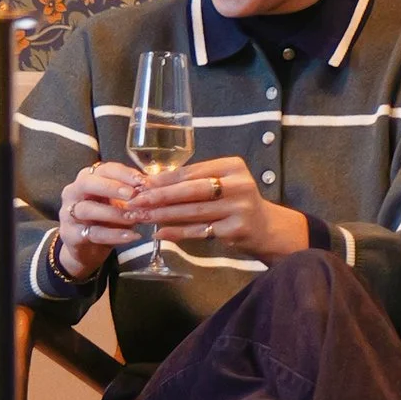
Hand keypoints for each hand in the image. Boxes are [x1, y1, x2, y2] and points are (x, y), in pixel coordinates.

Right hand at [52, 162, 148, 281]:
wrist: (86, 250)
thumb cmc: (104, 220)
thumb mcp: (118, 204)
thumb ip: (131, 195)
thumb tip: (154, 187)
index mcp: (87, 179)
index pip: (103, 169)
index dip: (122, 173)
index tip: (142, 180)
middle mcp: (73, 193)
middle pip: (87, 183)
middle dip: (111, 187)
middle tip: (133, 194)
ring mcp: (68, 214)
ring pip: (87, 209)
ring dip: (114, 213)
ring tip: (135, 218)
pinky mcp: (70, 235)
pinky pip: (93, 233)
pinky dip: (114, 235)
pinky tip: (132, 236)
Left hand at [127, 158, 308, 262]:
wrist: (266, 228)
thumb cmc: (235, 202)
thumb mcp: (221, 184)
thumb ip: (193, 183)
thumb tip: (151, 185)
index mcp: (232, 166)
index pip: (191, 171)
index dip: (163, 179)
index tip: (140, 185)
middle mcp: (238, 184)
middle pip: (190, 190)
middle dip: (159, 197)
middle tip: (135, 202)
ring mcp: (238, 208)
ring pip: (193, 211)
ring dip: (163, 215)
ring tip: (142, 217)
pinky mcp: (236, 229)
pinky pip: (200, 231)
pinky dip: (178, 232)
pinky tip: (160, 233)